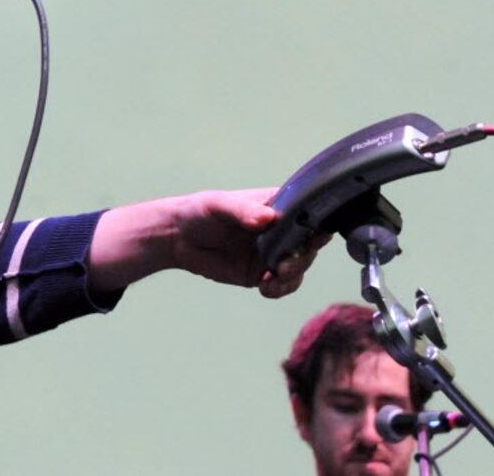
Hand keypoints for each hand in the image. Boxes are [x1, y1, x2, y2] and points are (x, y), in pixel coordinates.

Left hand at [167, 189, 326, 296]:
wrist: (177, 238)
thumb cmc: (200, 211)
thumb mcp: (219, 205)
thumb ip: (243, 211)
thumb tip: (268, 218)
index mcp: (276, 206)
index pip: (306, 213)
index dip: (315, 224)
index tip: (315, 236)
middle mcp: (280, 230)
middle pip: (308, 244)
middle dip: (302, 256)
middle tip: (284, 265)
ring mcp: (272, 253)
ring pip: (299, 267)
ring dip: (292, 276)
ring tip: (274, 278)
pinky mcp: (261, 274)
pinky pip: (281, 285)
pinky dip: (279, 289)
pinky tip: (265, 287)